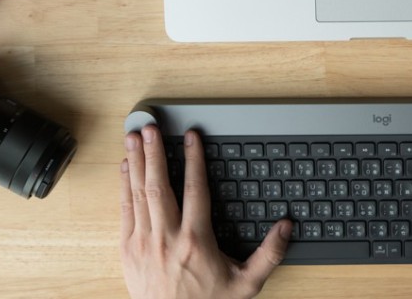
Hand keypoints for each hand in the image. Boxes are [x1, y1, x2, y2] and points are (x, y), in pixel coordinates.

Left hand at [120, 125, 291, 298]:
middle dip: (154, 153)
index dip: (193, 159)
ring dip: (136, 163)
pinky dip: (124, 186)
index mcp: (196, 241)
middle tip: (150, 128)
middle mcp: (166, 238)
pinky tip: (125, 167)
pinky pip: (125, 211)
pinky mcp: (127, 251)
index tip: (191, 137)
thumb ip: (269, 254)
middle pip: (159, 185)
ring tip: (133, 138)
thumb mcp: (246, 284)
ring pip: (138, 194)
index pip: (195, 190)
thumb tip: (287, 227)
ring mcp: (143, 243)